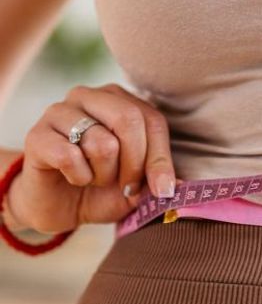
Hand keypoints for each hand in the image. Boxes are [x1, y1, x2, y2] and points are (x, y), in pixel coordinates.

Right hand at [4, 83, 175, 233]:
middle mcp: (90, 96)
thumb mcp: (140, 184)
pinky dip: (79, 177)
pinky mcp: (37, 134)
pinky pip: (70, 156)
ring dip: (104, 174)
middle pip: (129, 120)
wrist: (58, 206)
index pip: (153, 120)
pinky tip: (73, 178)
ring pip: (102, 143)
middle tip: (126, 185)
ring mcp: (60, 111)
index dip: (160, 159)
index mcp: (121, 100)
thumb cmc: (104, 188)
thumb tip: (182, 186)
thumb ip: (159, 177)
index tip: (162, 189)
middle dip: (134, 165)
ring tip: (94, 178)